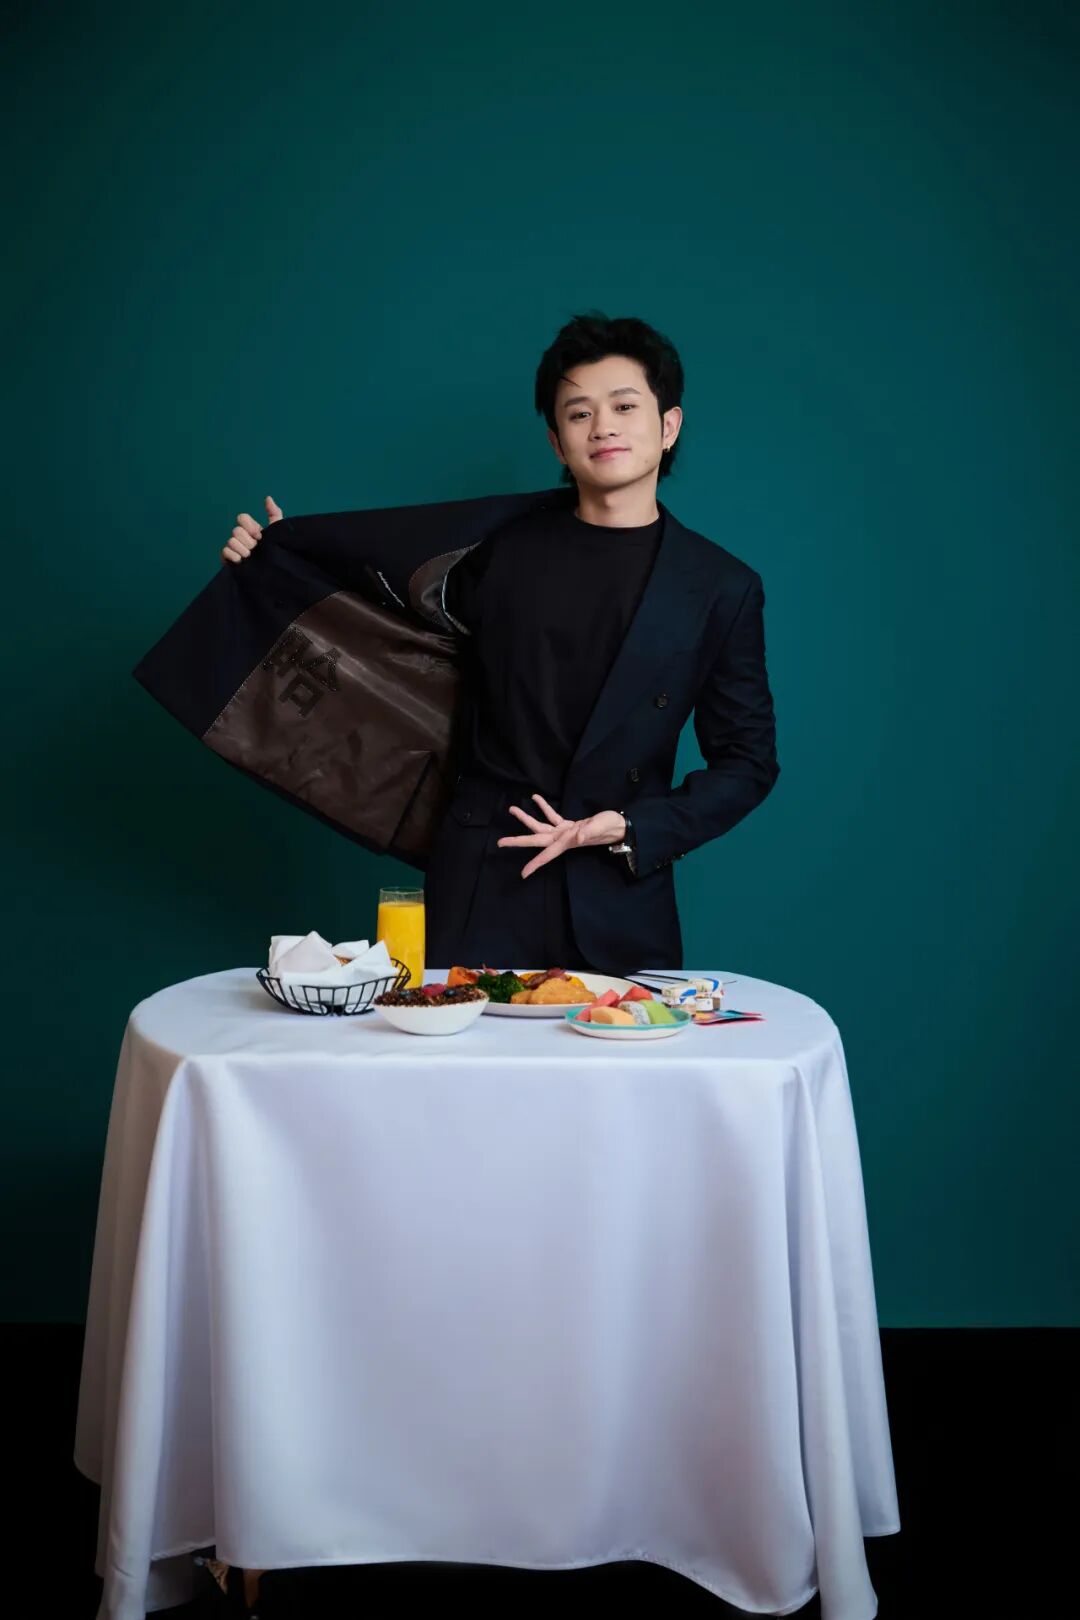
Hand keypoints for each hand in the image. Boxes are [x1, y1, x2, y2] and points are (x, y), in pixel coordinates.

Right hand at [221, 495, 283, 563]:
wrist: (275, 573)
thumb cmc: (277, 551)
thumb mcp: (279, 532)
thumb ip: (274, 514)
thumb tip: (268, 498)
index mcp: (251, 529)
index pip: (242, 518)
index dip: (250, 526)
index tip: (260, 536)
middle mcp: (241, 537)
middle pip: (236, 530)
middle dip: (248, 541)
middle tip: (256, 549)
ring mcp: (234, 548)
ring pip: (231, 541)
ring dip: (243, 550)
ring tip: (251, 557)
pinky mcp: (229, 560)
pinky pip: (224, 552)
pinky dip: (233, 556)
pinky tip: (241, 561)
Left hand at [496, 793, 626, 878]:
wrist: (618, 825)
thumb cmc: (610, 827)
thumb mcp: (599, 828)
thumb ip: (588, 832)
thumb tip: (576, 837)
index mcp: (566, 842)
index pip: (546, 855)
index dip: (534, 864)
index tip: (523, 874)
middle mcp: (561, 839)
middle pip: (535, 841)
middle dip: (517, 841)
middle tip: (499, 842)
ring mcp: (564, 832)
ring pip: (540, 826)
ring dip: (526, 818)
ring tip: (512, 809)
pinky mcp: (568, 825)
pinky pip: (552, 816)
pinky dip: (544, 807)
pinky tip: (535, 798)